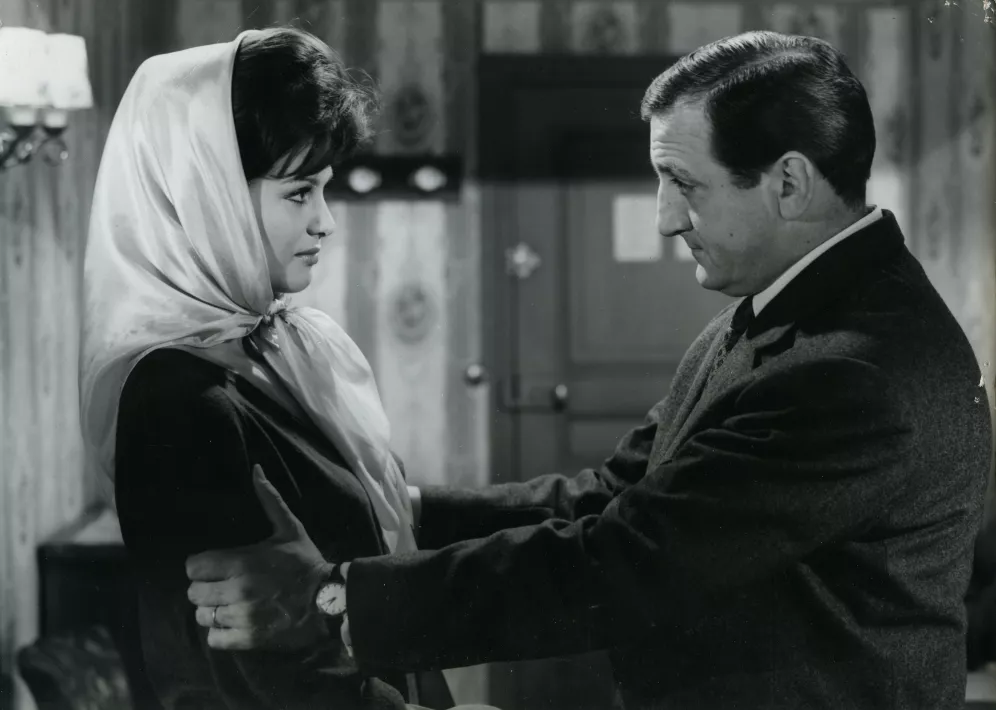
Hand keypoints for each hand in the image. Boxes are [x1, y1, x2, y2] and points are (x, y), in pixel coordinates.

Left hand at [186, 464, 335, 650]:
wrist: (329, 600)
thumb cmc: (305, 562)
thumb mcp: (289, 528)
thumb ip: (269, 500)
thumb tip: (256, 469)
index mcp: (241, 561)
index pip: (193, 567)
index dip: (200, 566)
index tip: (212, 567)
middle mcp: (237, 590)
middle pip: (193, 593)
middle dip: (204, 588)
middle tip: (220, 586)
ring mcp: (242, 616)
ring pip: (202, 616)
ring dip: (212, 611)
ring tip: (227, 605)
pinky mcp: (248, 638)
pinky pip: (214, 639)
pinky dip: (220, 633)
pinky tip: (233, 622)